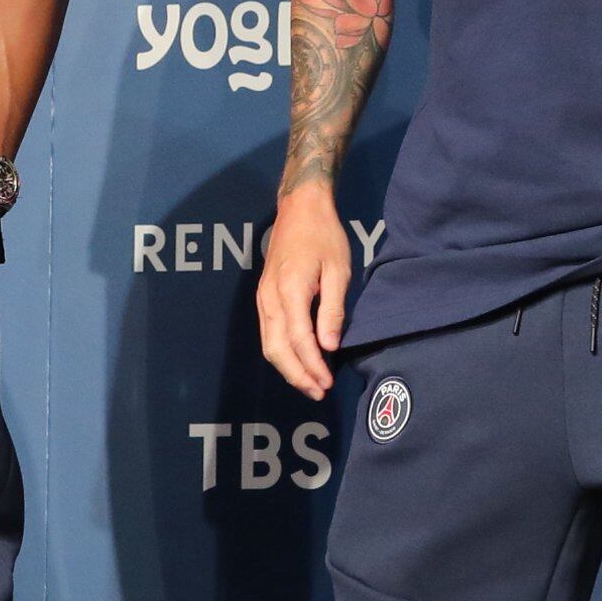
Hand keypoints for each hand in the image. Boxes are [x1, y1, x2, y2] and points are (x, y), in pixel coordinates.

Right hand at [256, 186, 355, 397]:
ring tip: (311, 384)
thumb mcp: (338, 270)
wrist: (299, 208)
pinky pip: (268, 333)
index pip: (299, 340)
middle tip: (319, 392)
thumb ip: (333, 310)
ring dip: (288, 368)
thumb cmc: (324, 235)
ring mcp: (263, 298)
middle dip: (297, 375)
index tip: (327, 383)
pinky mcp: (263, 297)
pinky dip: (281, 353)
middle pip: (276, 349)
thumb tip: (329, 346)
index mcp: (290, 289)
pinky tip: (298, 362)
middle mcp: (270, 297)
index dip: (312, 366)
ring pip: (268, 345)